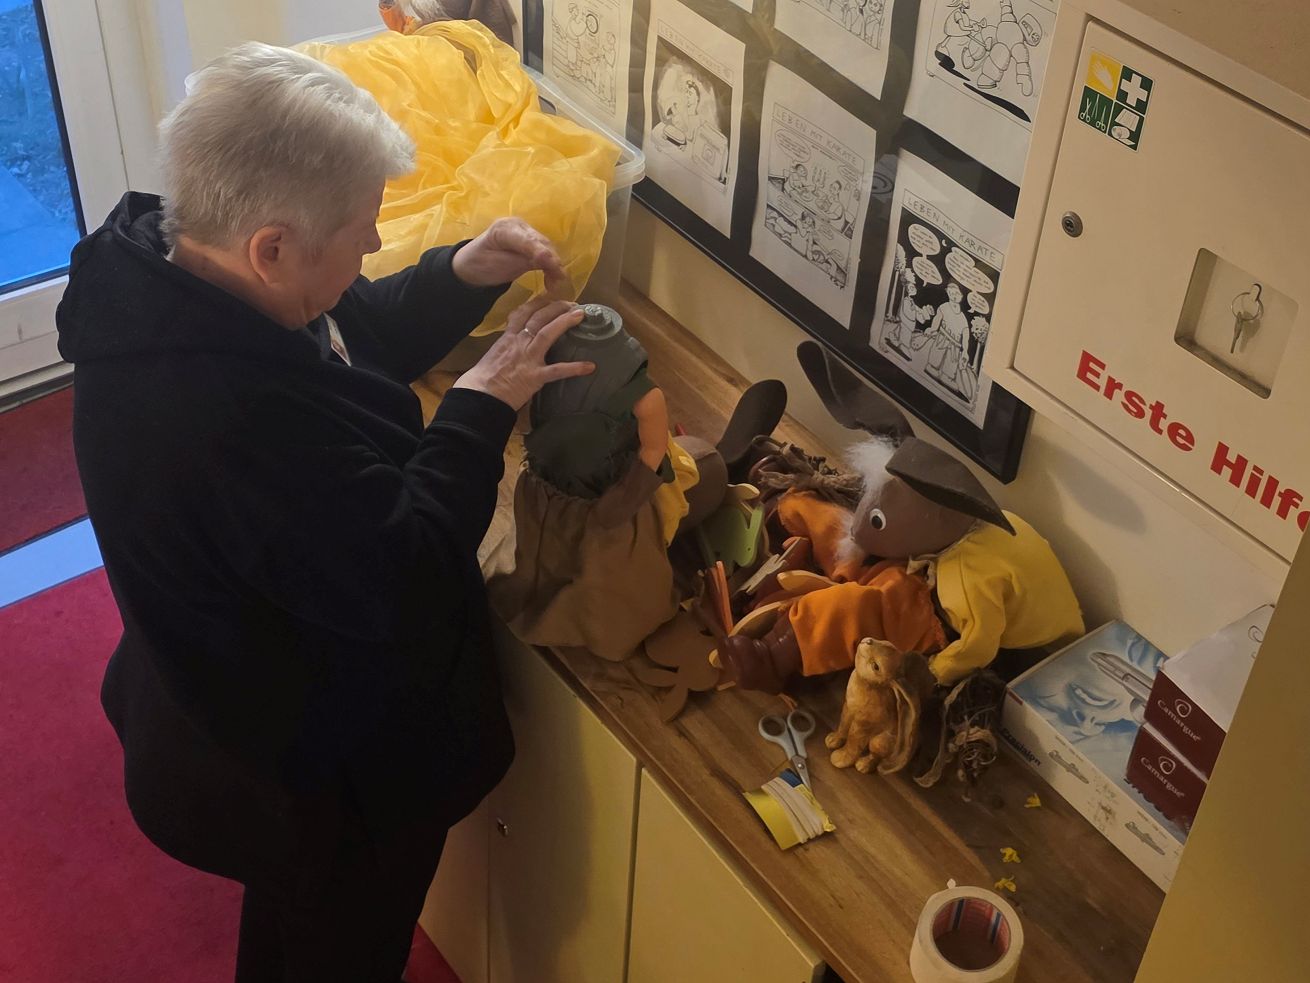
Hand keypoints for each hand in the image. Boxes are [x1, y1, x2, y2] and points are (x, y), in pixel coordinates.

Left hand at [451, 218, 571, 296]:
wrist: (472, 266)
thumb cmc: (480, 265)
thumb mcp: (496, 265)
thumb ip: (521, 261)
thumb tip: (547, 261)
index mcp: (504, 228)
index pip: (526, 240)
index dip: (540, 251)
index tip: (553, 264)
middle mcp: (519, 226)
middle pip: (540, 242)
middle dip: (552, 260)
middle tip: (560, 279)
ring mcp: (526, 233)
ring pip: (546, 248)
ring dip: (554, 265)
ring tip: (557, 283)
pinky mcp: (532, 243)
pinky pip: (546, 254)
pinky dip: (551, 267)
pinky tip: (553, 280)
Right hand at [452, 297, 592, 410]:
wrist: (479, 394)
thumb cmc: (483, 377)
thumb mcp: (495, 353)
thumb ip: (508, 346)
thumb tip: (518, 344)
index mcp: (508, 337)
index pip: (523, 312)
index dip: (539, 302)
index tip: (550, 298)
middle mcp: (519, 342)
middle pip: (539, 317)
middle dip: (556, 307)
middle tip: (572, 304)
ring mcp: (528, 358)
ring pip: (548, 333)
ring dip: (564, 322)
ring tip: (580, 315)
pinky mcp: (535, 376)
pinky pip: (558, 370)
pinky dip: (575, 368)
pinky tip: (590, 366)